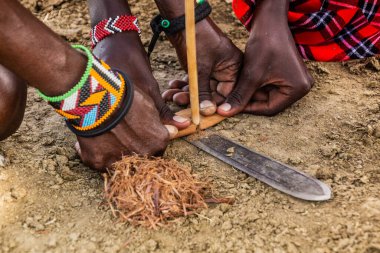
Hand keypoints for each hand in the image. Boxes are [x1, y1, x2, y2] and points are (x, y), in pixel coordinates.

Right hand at [75, 86, 169, 170]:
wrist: (98, 98)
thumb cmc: (127, 96)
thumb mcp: (150, 103)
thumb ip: (166, 118)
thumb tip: (186, 124)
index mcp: (159, 142)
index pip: (157, 146)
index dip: (147, 137)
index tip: (137, 130)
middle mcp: (143, 156)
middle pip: (141, 156)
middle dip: (133, 147)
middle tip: (121, 132)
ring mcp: (122, 161)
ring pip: (120, 161)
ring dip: (115, 151)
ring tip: (106, 134)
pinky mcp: (100, 163)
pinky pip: (100, 161)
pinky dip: (96, 152)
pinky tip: (93, 138)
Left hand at [162, 17, 242, 115]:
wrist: (182, 21)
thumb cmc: (197, 40)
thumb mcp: (200, 69)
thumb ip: (203, 92)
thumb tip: (207, 112)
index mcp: (234, 69)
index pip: (227, 95)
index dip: (212, 105)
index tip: (198, 113)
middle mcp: (226, 70)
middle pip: (212, 94)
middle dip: (193, 98)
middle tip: (177, 100)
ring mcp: (214, 69)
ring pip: (201, 89)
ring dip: (185, 92)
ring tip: (170, 94)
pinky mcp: (202, 68)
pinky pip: (195, 82)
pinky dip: (183, 85)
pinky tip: (172, 86)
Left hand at [217, 0, 313, 116]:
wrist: (270, 21)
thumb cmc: (265, 44)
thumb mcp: (251, 74)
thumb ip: (239, 96)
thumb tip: (224, 113)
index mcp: (298, 89)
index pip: (270, 108)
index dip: (249, 108)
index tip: (232, 107)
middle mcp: (300, 87)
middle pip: (269, 102)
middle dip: (249, 100)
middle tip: (231, 99)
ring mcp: (294, 80)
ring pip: (267, 94)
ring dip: (251, 93)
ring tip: (235, 90)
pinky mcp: (287, 74)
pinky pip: (269, 86)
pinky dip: (255, 86)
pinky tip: (243, 82)